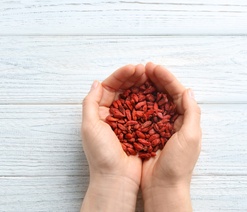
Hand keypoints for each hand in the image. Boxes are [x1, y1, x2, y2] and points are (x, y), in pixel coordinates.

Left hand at [80, 64, 146, 211]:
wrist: (116, 178)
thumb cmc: (101, 154)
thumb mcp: (89, 125)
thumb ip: (90, 102)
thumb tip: (97, 82)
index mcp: (100, 112)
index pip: (110, 87)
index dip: (121, 75)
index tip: (133, 68)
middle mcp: (113, 115)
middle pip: (124, 90)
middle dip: (134, 78)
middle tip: (145, 70)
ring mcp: (128, 121)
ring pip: (136, 98)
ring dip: (143, 87)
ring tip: (152, 77)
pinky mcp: (140, 129)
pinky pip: (146, 111)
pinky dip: (151, 101)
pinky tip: (158, 94)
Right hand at [141, 62, 201, 211]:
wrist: (163, 187)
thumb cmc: (179, 165)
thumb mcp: (190, 136)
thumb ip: (191, 112)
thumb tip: (188, 90)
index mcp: (186, 119)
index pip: (177, 92)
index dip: (167, 78)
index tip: (154, 68)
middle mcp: (173, 120)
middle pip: (164, 94)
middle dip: (155, 79)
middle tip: (144, 67)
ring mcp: (159, 126)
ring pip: (152, 100)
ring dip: (146, 87)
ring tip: (137, 76)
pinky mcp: (146, 133)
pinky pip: (142, 113)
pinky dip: (137, 102)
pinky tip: (130, 94)